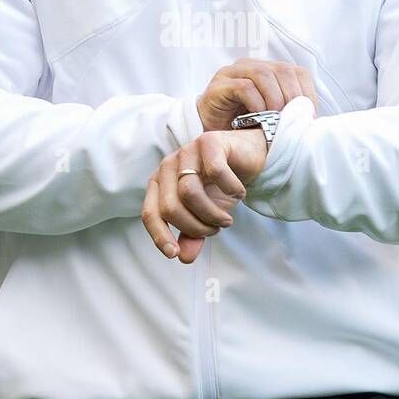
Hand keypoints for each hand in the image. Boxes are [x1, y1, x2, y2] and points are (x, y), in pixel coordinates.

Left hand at [142, 128, 268, 263]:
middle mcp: (168, 165)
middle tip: (216, 229)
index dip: (160, 236)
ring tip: (227, 219)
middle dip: (196, 227)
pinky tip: (239, 193)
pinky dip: (231, 189)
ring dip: (212, 214)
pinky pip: (216, 172)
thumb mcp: (206, 216)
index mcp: (159, 182)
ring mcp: (187, 151)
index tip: (175, 254)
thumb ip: (193, 235)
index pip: (150, 213)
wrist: (248, 158)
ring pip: (189, 192)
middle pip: (170, 207)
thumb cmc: (221, 187)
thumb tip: (184, 258)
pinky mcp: (209, 141)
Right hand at [196, 60, 318, 130]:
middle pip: (282, 70)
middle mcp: (252, 66)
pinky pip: (242, 86)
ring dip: (274, 97)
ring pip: (263, 74)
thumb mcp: (272, 118)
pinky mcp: (219, 85)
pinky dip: (255, 102)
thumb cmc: (244, 127)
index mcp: (270, 71)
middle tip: (292, 119)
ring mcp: (234, 72)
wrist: (210, 135)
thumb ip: (289, 113)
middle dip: (292, 95)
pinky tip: (258, 116)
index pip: (297, 72)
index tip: (310, 116)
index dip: (307, 93)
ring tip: (275, 117)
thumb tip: (314, 119)